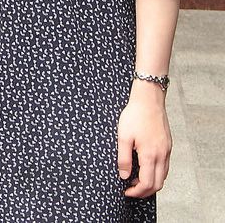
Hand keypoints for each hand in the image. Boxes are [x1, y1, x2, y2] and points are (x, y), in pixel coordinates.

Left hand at [117, 80, 171, 197]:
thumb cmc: (134, 115)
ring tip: (136, 180)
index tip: (126, 192)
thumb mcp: (123, 136)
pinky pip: (165, 166)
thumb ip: (123, 158)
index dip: (136, 191)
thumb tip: (124, 176)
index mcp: (150, 155)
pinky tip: (145, 168)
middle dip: (145, 191)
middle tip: (131, 190)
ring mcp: (167, 150)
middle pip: (158, 183)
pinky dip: (157, 173)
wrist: (149, 99)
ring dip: (152, 182)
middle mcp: (162, 155)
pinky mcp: (167, 145)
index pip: (147, 183)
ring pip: (163, 176)